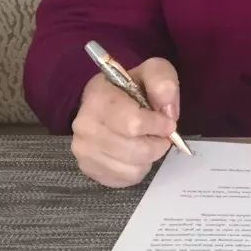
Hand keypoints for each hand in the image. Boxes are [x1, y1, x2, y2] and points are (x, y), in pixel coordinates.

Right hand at [71, 57, 177, 186]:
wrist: (108, 102)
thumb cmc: (133, 87)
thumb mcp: (153, 72)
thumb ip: (164, 82)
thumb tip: (166, 108)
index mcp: (98, 98)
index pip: (133, 124)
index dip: (158, 126)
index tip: (167, 122)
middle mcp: (84, 125)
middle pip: (134, 150)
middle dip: (157, 144)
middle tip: (159, 134)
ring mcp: (83, 150)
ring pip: (131, 168)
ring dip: (148, 157)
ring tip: (146, 141)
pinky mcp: (88, 168)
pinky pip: (124, 179)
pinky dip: (137, 169)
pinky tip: (134, 153)